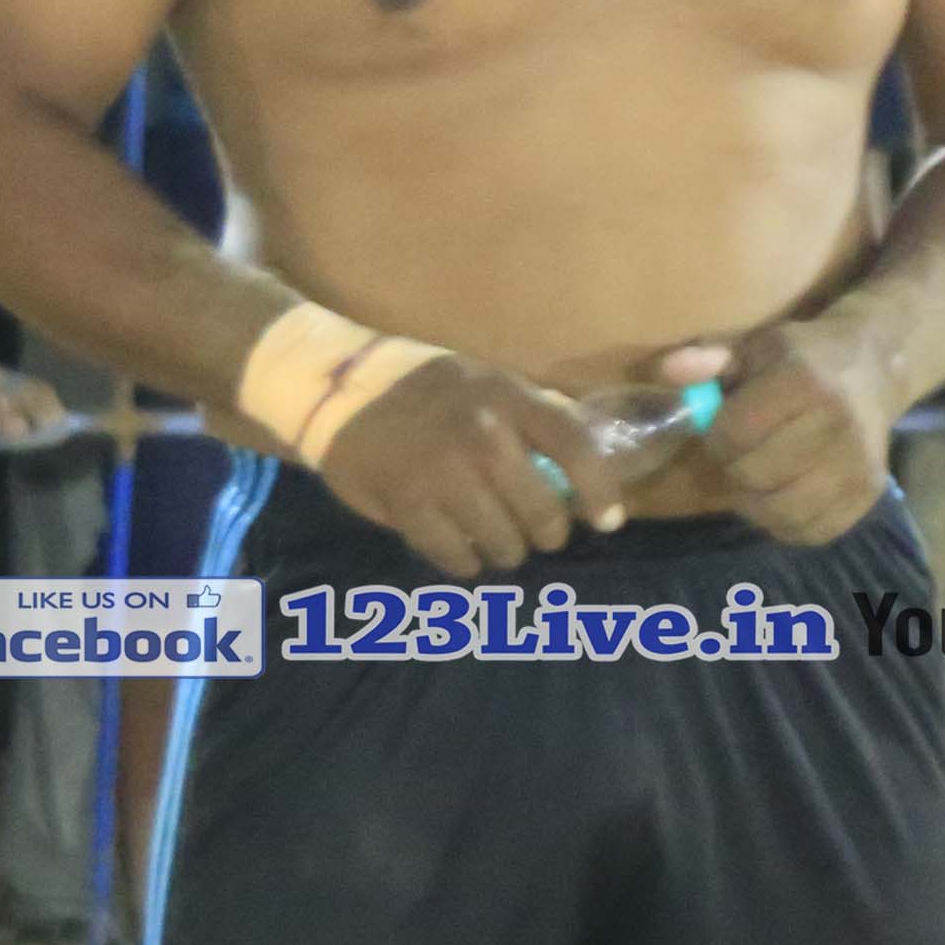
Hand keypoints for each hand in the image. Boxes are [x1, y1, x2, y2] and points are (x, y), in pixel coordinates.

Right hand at [307, 351, 628, 578]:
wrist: (337, 386)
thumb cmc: (424, 388)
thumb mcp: (487, 381)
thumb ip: (536, 416)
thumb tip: (592, 458)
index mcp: (509, 397)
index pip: (576, 447)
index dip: (600, 491)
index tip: (608, 521)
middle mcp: (483, 435)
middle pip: (544, 513)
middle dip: (546, 532)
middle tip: (535, 530)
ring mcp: (444, 474)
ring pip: (505, 545)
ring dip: (505, 549)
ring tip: (494, 536)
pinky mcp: (408, 507)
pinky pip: (458, 559)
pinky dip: (466, 562)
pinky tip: (460, 547)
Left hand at [698, 309, 906, 546]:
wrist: (872, 372)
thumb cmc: (801, 359)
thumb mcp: (755, 348)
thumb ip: (709, 360)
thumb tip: (669, 369)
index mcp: (805, 381)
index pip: (734, 433)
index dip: (716, 436)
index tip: (723, 428)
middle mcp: (837, 424)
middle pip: (754, 475)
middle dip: (735, 467)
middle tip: (741, 454)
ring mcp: (857, 464)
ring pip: (780, 511)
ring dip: (756, 501)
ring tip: (758, 478)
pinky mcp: (867, 495)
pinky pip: (810, 531)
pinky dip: (786, 523)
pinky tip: (783, 496)